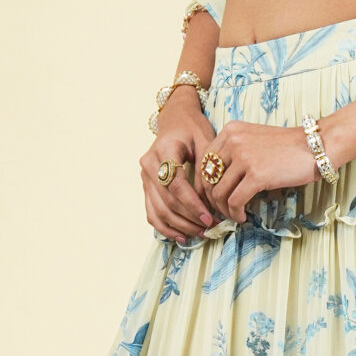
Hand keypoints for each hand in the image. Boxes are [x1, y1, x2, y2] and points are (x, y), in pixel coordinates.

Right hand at [140, 85, 217, 243]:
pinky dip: (165, 227)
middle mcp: (149, 165)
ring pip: (158, 210)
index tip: (210, 217)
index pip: (176, 185)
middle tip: (210, 228)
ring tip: (200, 233)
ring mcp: (144, 176)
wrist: (175, 119)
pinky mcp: (146, 186)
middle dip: (189, 219)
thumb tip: (210, 203)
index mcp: (164, 150)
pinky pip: (152, 212)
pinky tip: (182, 236)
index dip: (192, 205)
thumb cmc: (193, 128)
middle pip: (167, 201)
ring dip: (179, 226)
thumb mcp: (206, 142)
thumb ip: (206, 170)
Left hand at [201, 119, 323, 222]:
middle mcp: (233, 141)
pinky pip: (235, 201)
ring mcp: (244, 157)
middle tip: (220, 211)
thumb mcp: (254, 139)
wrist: (316, 145)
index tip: (213, 198)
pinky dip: (236, 213)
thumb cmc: (288, 146)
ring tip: (234, 215)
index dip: (205, 184)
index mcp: (230, 131)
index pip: (204, 162)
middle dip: (212, 199)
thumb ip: (234, 153)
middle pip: (208, 178)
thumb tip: (217, 183)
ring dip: (224, 209)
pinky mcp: (256, 175)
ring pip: (219, 192)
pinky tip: (243, 217)